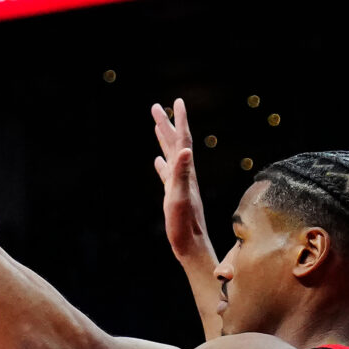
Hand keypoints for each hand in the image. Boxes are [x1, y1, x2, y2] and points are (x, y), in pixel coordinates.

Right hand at [151, 99, 211, 261]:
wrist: (192, 247)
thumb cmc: (184, 226)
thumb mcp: (180, 197)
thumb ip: (181, 173)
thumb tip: (185, 149)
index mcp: (186, 172)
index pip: (183, 140)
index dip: (180, 120)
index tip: (177, 101)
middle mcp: (185, 175)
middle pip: (176, 144)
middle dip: (167, 124)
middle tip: (156, 107)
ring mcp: (180, 185)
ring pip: (171, 156)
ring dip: (164, 140)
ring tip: (158, 126)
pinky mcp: (175, 196)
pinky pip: (167, 174)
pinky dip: (162, 164)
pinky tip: (158, 161)